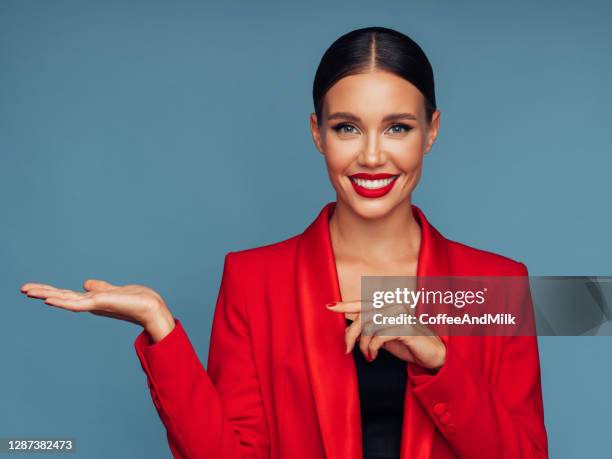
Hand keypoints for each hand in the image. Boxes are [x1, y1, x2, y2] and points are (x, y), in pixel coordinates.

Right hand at [20, 279, 174, 341]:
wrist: (151, 308)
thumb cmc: (137, 301)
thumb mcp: (114, 291)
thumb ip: (100, 288)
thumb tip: (85, 283)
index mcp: (93, 300)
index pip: (68, 295)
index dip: (51, 291)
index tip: (33, 288)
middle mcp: (91, 304)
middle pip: (62, 297)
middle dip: (43, 292)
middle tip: (22, 289)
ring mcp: (94, 305)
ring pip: (65, 300)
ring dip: (47, 295)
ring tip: (29, 291)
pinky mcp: (100, 304)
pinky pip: (77, 303)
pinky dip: (62, 302)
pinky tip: (49, 299)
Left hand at [326, 300, 445, 370]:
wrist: (431, 355)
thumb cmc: (406, 344)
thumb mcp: (382, 337)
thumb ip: (368, 331)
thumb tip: (349, 331)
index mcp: (387, 306)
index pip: (362, 304)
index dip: (346, 305)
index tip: (329, 307)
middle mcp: (393, 306)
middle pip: (363, 315)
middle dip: (351, 333)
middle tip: (346, 349)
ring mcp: (400, 315)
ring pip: (370, 325)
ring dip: (363, 344)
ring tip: (367, 355)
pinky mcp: (405, 327)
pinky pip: (380, 335)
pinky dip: (372, 348)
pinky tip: (373, 356)